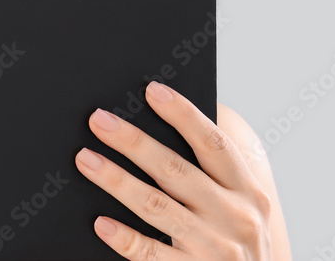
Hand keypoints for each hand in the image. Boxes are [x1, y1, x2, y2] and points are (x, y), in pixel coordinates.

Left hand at [74, 81, 272, 258]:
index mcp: (248, 191)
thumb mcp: (241, 205)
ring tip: (85, 159)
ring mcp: (216, 249)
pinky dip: (125, 237)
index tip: (152, 90)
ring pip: (156, 206)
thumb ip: (213, 171)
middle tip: (98, 120)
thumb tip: (162, 122)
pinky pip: (151, 254)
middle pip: (175, 170)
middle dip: (133, 141)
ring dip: (116, 180)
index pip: (214, 143)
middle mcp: (236, 217)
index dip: (184, 114)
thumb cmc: (235, 238)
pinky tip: (101, 222)